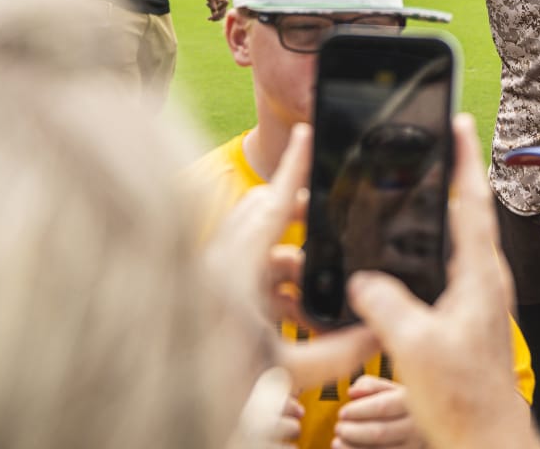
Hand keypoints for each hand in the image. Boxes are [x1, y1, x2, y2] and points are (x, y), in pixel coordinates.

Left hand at [204, 0, 228, 21]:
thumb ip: (213, 5)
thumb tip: (215, 13)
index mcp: (225, 1)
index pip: (221, 10)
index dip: (216, 12)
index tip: (208, 7)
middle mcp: (225, 4)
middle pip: (222, 13)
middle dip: (216, 17)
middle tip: (209, 19)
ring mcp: (222, 6)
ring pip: (221, 15)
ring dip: (215, 17)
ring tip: (209, 19)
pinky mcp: (218, 7)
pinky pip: (217, 13)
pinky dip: (214, 16)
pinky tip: (209, 18)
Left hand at [208, 126, 377, 391]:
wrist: (162, 407)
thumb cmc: (210, 382)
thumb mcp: (284, 370)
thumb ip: (336, 353)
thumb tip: (377, 336)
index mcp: (235, 267)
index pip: (273, 202)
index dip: (294, 166)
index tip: (307, 133)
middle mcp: (219, 263)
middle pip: (265, 215)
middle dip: (301, 217)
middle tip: (332, 224)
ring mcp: (211, 276)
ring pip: (257, 245)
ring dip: (292, 259)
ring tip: (318, 289)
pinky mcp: (208, 293)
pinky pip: (248, 271)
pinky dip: (276, 283)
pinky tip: (296, 315)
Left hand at [331, 377, 422, 448]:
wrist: (420, 425)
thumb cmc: (400, 405)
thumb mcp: (390, 389)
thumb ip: (370, 385)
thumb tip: (352, 393)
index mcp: (413, 401)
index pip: (383, 407)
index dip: (358, 411)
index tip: (342, 413)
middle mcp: (417, 426)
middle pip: (380, 432)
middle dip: (353, 431)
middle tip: (338, 428)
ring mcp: (414, 445)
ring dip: (352, 447)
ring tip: (337, 441)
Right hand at [348, 115, 539, 448]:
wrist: (484, 437)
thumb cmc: (463, 397)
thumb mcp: (415, 345)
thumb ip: (386, 305)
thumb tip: (362, 280)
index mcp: (479, 275)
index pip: (473, 201)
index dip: (465, 158)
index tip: (459, 121)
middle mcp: (483, 279)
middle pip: (466, 211)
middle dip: (450, 173)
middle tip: (433, 141)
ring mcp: (476, 297)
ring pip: (455, 239)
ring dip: (438, 209)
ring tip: (417, 182)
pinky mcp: (464, 316)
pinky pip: (444, 266)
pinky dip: (428, 245)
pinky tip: (407, 247)